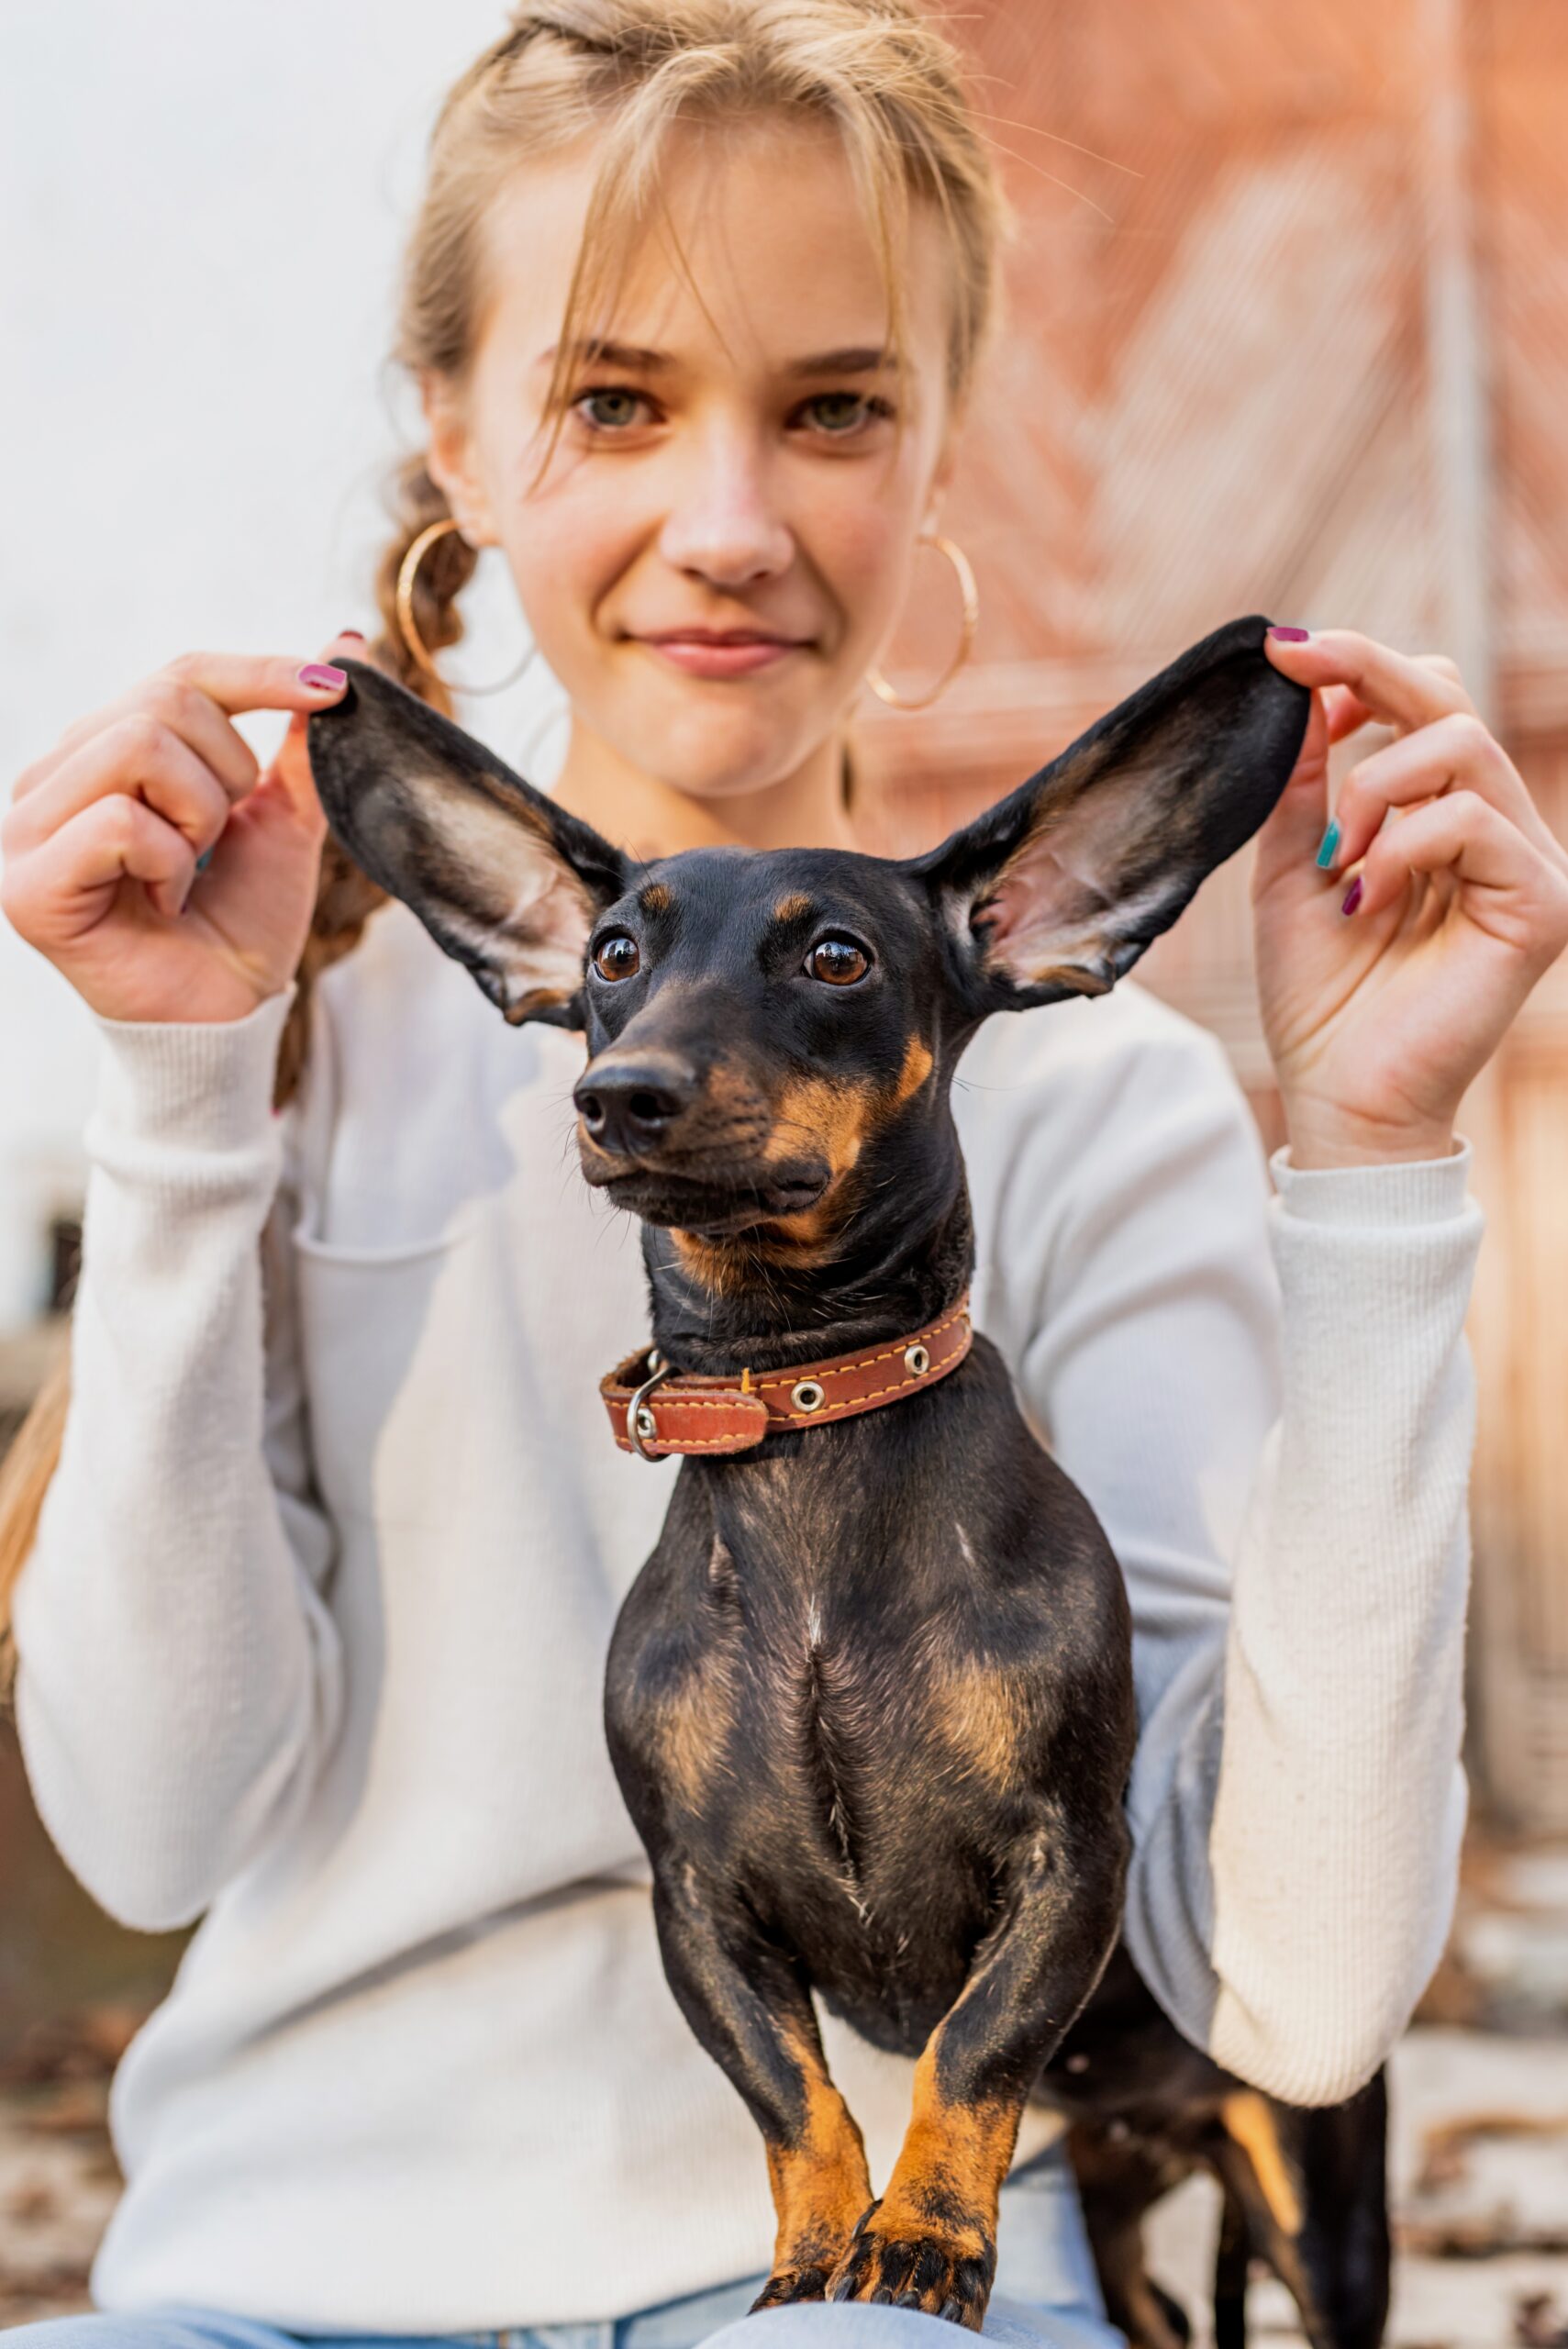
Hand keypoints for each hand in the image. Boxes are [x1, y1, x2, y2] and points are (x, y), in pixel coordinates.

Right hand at [1, 634, 365, 1024]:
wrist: (229, 1018)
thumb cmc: (241, 924)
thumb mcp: (282, 819)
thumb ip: (299, 739)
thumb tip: (345, 642)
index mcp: (102, 755)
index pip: (179, 675)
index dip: (260, 673)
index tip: (333, 690)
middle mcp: (51, 780)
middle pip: (162, 699)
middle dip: (228, 771)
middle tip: (221, 842)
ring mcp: (26, 830)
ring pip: (137, 744)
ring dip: (200, 815)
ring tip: (191, 870)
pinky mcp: (28, 884)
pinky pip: (119, 819)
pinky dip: (168, 860)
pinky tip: (166, 901)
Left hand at [1252, 627, 1567, 1167]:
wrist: (1339, 1100)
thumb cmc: (1319, 1001)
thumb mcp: (1291, 871)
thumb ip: (1302, 785)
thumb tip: (1300, 687)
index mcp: (1443, 818)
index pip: (1425, 705)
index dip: (1360, 665)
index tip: (1284, 650)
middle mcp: (1498, 830)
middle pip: (1452, 701)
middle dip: (1367, 673)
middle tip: (1297, 665)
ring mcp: (1528, 863)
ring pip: (1463, 747)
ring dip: (1374, 784)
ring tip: (1337, 853)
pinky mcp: (1541, 904)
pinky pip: (1475, 821)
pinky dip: (1403, 845)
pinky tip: (1364, 898)